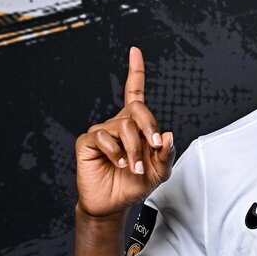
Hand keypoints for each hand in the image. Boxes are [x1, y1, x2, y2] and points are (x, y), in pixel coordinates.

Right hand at [75, 47, 175, 217]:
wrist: (114, 204)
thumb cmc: (135, 185)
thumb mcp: (160, 171)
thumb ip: (167, 154)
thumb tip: (168, 135)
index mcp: (135, 125)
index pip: (134, 92)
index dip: (135, 71)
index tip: (135, 51)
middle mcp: (117, 123)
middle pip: (136, 108)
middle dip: (149, 127)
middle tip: (155, 146)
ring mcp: (101, 131)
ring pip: (123, 126)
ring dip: (134, 149)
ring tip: (134, 167)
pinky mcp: (88, 142)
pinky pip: (104, 137)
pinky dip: (116, 152)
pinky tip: (119, 163)